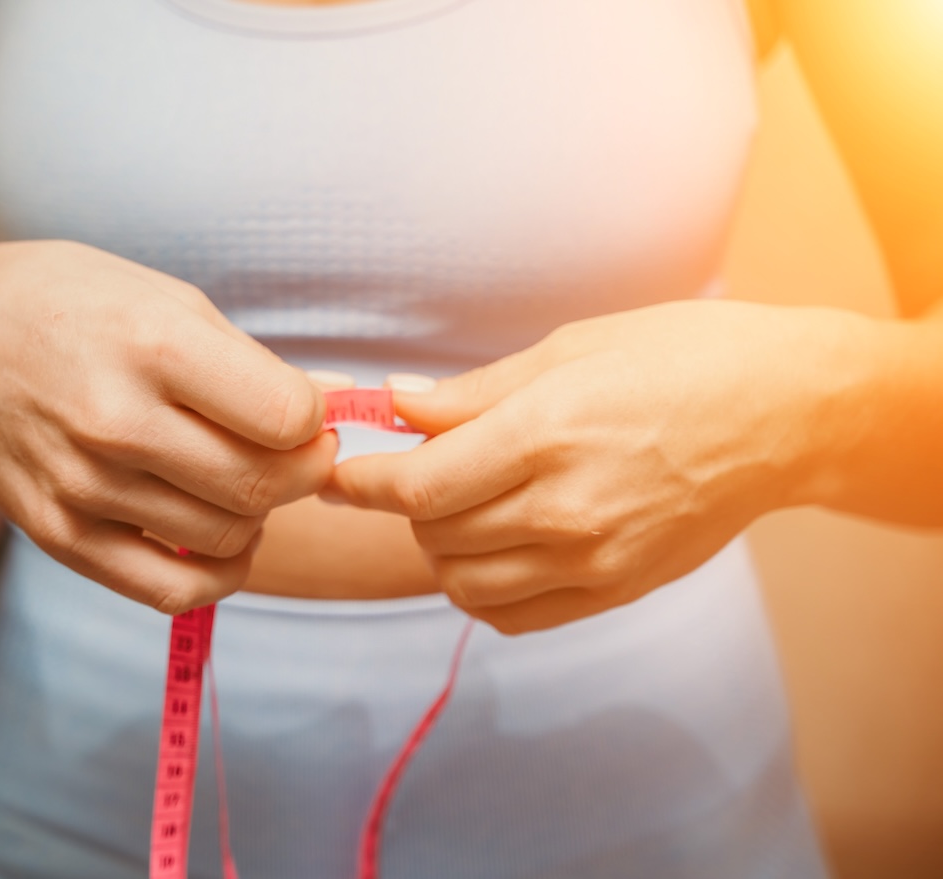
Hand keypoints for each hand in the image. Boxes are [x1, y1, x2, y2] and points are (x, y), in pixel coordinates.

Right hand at [0, 240, 336, 612]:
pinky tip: (225, 538)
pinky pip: (172, 590)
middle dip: (303, 472)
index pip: (285, 417)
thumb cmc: (79, 306)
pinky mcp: (60, 536)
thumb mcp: (171, 301)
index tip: (307, 412)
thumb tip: (343, 400)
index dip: (315, 420)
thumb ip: (258, 363)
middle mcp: (113, 420)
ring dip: (259, 515)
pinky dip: (220, 573)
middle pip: (262, 485)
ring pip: (227, 537)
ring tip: (240, 477)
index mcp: (152, 344)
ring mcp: (82, 485)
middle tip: (293, 451)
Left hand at [324, 300, 860, 632]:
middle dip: (400, 504)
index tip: (333, 470)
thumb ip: (472, 393)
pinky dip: (481, 590)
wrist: (784, 413)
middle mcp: (566, 509)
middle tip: (411, 469)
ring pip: (464, 585)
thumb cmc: (679, 358)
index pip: (416, 486)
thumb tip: (394, 403)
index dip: (358, 482)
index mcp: (547, 435)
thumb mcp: (569, 350)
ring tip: (455, 508)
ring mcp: (595, 559)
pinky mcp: (617, 588)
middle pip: (432, 535)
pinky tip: (492, 549)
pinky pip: (515, 616)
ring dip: (438, 549)